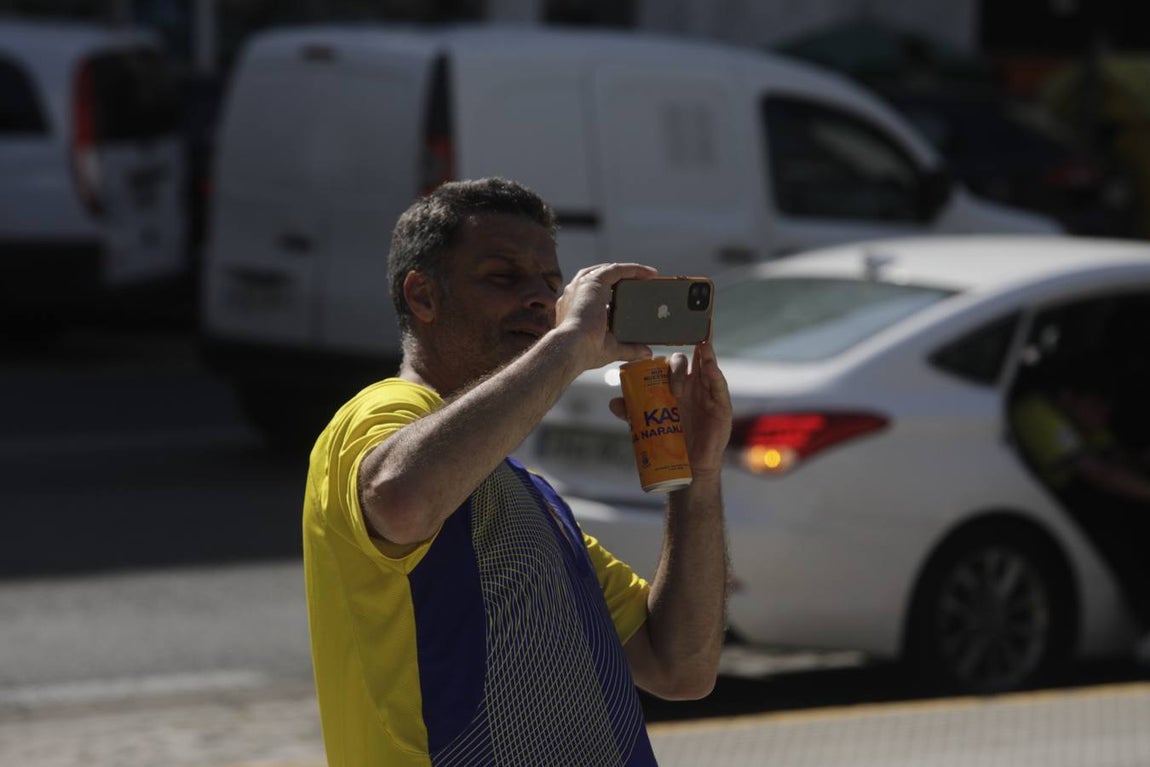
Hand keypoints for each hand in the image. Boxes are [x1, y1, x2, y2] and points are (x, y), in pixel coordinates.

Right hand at [555, 262, 656, 370]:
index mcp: (574, 309)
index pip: (593, 296)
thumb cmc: (583, 352)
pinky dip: (634, 269)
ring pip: (609, 271)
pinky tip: (649, 274)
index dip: (611, 295)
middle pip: (600, 278)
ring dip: (630, 272)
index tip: (628, 300)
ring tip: (648, 276)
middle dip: (620, 279)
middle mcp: (575, 295)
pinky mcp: (593, 282)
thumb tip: (647, 353)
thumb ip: (629, 349)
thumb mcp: (610, 349)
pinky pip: (616, 269)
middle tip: (640, 285)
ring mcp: (583, 286)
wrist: (572, 347)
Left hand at [609, 341, 731, 477]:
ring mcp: (708, 392)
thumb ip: (631, 412)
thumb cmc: (671, 440)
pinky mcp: (721, 403)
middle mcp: (692, 384)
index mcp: (675, 385)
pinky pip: (719, 384)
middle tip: (668, 376)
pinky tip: (710, 365)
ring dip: (705, 354)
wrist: (690, 464)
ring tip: (702, 345)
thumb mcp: (649, 425)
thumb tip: (613, 403)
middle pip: (687, 362)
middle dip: (677, 362)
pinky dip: (715, 372)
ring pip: (706, 366)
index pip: (669, 364)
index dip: (664, 355)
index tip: (653, 354)